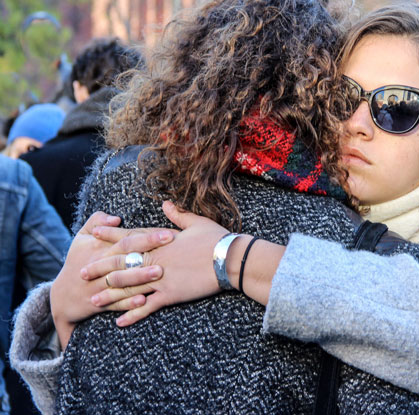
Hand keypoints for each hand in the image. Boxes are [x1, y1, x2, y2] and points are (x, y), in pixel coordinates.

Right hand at [50, 212, 173, 348]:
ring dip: (140, 277)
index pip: (127, 239)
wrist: (62, 297)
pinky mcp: (101, 304)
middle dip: (148, 251)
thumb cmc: (77, 261)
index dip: (147, 235)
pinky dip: (129, 303)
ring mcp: (100, 287)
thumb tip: (116, 218)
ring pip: (122, 282)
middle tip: (170, 245)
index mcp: (100, 249)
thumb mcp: (80, 238)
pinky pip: (116, 304)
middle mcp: (101, 267)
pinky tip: (144, 300)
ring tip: (160, 272)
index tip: (168, 232)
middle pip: (126, 257)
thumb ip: (96, 221)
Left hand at [87, 201, 243, 326]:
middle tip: (81, 273)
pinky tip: (119, 322)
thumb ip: (178, 215)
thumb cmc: (217, 239)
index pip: (130, 237)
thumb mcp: (197, 222)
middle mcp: (156, 259)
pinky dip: (132, 315)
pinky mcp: (171, 294)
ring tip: (93, 302)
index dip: (110, 235)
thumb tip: (166, 204)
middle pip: (122, 264)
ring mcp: (161, 278)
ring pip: (129, 288)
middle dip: (100, 268)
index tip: (92, 233)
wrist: (230, 259)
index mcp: (161, 241)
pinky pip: (147, 307)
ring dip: (110, 295)